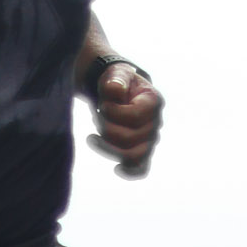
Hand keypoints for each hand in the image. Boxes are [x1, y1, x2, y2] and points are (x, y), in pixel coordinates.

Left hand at [86, 62, 162, 176]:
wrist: (116, 92)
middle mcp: (155, 123)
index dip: (113, 112)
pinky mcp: (140, 150)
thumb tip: (115, 90)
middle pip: (131, 139)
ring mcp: (149, 139)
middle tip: (97, 116)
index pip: (135, 116)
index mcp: (153, 101)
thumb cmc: (116, 82)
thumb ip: (117, 79)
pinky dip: (130, 172)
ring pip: (133, 156)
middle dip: (106, 129)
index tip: (103, 104)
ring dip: (107, 148)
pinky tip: (117, 169)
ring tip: (91, 137)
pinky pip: (141, 168)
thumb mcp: (115, 73)